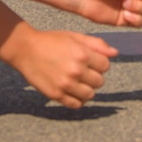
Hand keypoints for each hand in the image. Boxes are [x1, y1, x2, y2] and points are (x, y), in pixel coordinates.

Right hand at [0, 25, 114, 107]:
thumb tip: (115, 53)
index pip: (106, 65)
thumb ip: (96, 44)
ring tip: (78, 82)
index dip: (100, 63)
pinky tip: (72, 91)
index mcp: (82, 54)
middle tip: (83, 71)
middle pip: (100, 82)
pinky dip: (77, 100)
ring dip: (87, 89)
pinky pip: (76, 104)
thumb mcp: (74, 37)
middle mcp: (76, 70)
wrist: (25, 49)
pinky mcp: (56, 95)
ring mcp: (66, 84)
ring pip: (90, 95)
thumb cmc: (51, 41)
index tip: (91, 61)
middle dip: (94, 76)